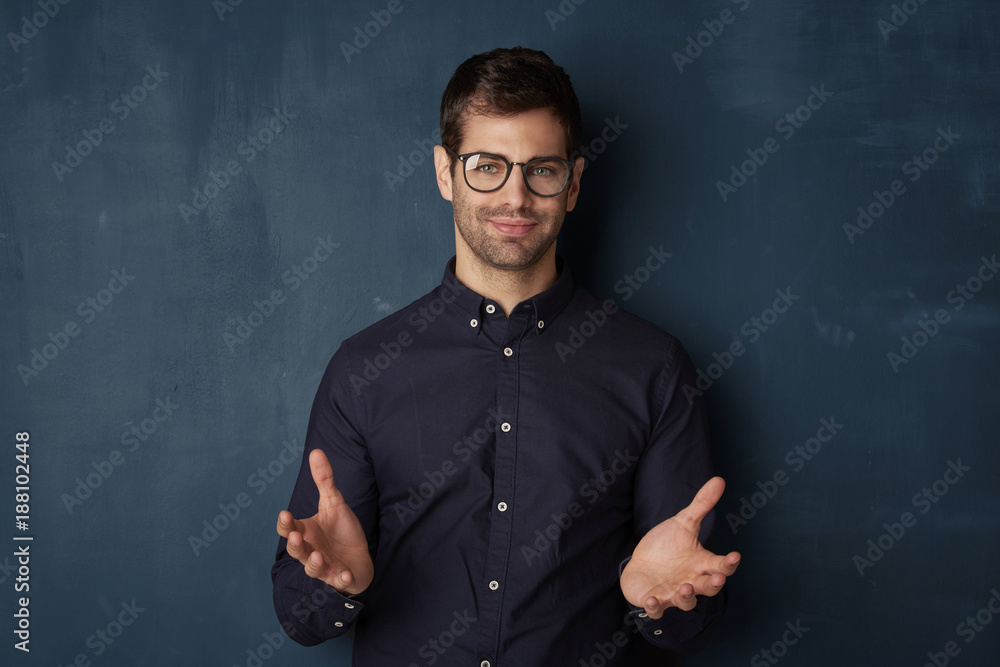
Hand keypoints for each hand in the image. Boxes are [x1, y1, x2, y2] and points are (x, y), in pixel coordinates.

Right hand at [276, 449, 373, 594]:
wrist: (358, 557)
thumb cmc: (341, 531)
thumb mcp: (334, 502)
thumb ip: (324, 480)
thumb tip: (316, 450)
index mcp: (306, 531)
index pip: (289, 529)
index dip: (286, 524)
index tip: (286, 514)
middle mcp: (311, 550)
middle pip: (297, 550)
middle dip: (296, 545)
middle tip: (298, 536)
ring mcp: (325, 566)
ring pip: (313, 569)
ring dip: (314, 564)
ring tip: (318, 557)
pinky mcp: (340, 578)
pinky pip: (339, 580)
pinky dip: (342, 579)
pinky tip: (345, 574)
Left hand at [620, 476, 740, 618]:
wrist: (642, 563)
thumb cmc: (667, 545)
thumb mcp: (684, 523)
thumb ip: (702, 505)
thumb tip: (719, 479)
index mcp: (701, 563)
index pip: (720, 565)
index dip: (729, 563)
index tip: (735, 556)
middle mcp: (691, 581)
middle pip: (709, 587)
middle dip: (713, 584)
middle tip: (717, 578)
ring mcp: (673, 593)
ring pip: (686, 602)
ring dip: (687, 597)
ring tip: (685, 587)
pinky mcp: (654, 601)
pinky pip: (657, 610)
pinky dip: (655, 608)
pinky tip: (652, 599)